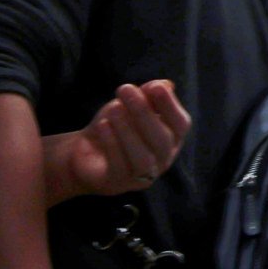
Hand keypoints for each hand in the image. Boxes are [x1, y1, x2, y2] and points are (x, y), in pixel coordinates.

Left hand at [43, 81, 188, 203]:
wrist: (86, 150)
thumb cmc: (116, 125)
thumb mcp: (131, 104)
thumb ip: (149, 95)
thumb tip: (164, 85)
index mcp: (171, 139)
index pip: (181, 125)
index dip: (171, 106)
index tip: (155, 86)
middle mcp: (162, 160)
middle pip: (162, 141)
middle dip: (144, 113)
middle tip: (126, 90)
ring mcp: (140, 176)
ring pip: (143, 158)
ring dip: (128, 130)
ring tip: (114, 108)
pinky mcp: (117, 183)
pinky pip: (119, 166)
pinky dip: (112, 143)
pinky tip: (103, 125)